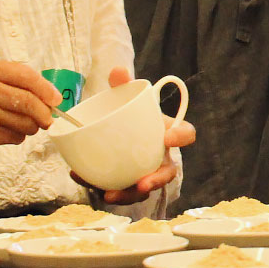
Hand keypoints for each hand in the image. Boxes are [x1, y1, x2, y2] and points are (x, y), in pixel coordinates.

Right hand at [0, 60, 59, 156]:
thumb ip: (4, 77)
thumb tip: (43, 90)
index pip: (25, 76)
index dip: (46, 89)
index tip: (55, 99)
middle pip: (29, 102)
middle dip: (44, 113)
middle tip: (48, 118)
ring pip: (24, 124)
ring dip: (30, 127)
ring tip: (23, 124)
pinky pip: (12, 138)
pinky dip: (15, 136)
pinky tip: (3, 131)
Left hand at [72, 66, 197, 204]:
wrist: (117, 131)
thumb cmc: (129, 115)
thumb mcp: (127, 99)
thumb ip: (123, 86)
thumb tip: (118, 72)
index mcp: (169, 133)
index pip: (186, 134)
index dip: (181, 137)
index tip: (167, 137)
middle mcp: (162, 156)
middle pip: (168, 173)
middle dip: (158, 180)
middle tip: (143, 184)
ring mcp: (147, 173)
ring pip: (144, 189)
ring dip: (129, 195)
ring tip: (109, 195)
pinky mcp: (128, 184)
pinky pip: (120, 191)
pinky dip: (102, 188)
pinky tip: (83, 179)